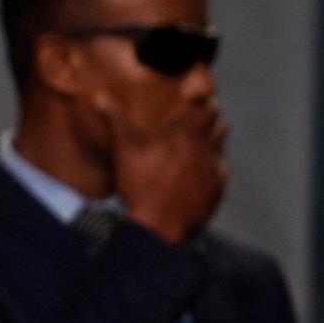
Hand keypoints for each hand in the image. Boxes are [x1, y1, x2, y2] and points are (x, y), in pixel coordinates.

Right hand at [97, 91, 228, 244]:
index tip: (195, 106)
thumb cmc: (140, 184)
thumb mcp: (124, 149)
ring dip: (214, 144)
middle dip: (212, 122)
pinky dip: (214, 170)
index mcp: (185, 134)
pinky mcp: (216, 191)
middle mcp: (205, 149)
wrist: (157, 226)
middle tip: (198, 125)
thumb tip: (101, 96)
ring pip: (222, 149)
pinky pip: (222, 174)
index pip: (207, 111)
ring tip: (198, 148)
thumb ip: (116, 119)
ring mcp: (214, 171)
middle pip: (221, 126)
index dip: (202, 107)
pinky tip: (202, 174)